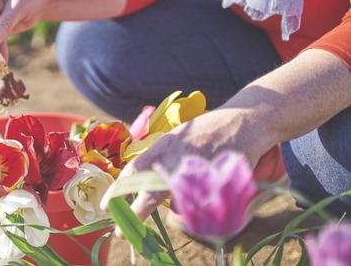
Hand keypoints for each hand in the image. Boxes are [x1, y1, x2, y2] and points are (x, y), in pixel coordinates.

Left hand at [101, 109, 269, 230]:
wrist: (245, 119)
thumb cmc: (208, 130)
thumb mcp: (178, 139)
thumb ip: (163, 158)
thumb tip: (144, 180)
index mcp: (164, 146)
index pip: (135, 170)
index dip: (119, 189)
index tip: (106, 205)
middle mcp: (177, 157)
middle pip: (151, 190)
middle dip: (135, 212)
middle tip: (119, 231)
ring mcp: (198, 169)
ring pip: (177, 200)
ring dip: (171, 214)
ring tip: (159, 224)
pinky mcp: (218, 178)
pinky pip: (204, 202)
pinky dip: (200, 210)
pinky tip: (199, 209)